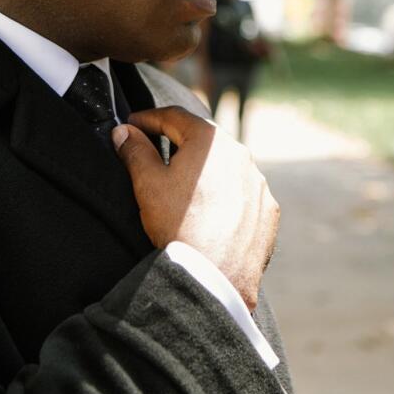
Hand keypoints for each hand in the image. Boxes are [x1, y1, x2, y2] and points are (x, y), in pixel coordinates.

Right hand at [112, 107, 279, 309]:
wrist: (215, 277)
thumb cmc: (179, 227)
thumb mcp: (147, 183)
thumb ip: (134, 151)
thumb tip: (125, 132)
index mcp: (210, 141)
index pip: (174, 117)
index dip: (149, 118)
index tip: (133, 124)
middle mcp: (241, 155)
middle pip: (204, 140)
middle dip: (178, 141)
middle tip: (156, 147)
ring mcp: (258, 183)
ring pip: (227, 167)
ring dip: (205, 170)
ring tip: (184, 184)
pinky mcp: (268, 210)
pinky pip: (244, 194)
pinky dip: (226, 195)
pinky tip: (211, 211)